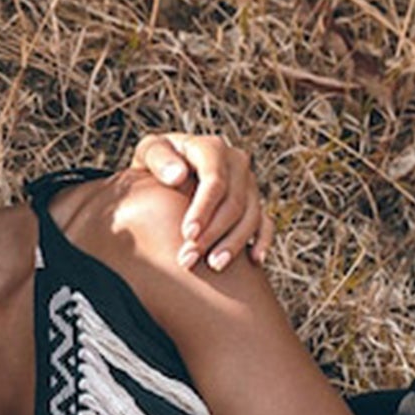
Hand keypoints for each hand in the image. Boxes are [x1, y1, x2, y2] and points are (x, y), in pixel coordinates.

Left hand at [129, 132, 274, 270]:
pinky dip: (262, 241)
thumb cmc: (155, 164)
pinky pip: (265, 222)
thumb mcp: (149, 153)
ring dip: (233, 243)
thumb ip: (158, 159)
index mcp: (211, 148)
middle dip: (212, 234)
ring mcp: (248, 183)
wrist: (167, 172)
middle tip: (188, 259)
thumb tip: (178, 176)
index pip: (215, 180)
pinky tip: (254, 260)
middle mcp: (236, 162)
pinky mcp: (253, 202)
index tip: (187, 234)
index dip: (204, 208)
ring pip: (251, 216)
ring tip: (213, 266)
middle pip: (234, 202)